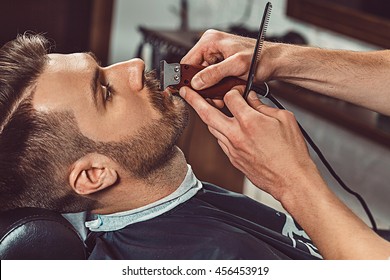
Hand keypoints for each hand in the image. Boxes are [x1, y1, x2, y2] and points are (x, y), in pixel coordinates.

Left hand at [180, 85, 315, 200]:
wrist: (290, 179)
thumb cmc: (291, 151)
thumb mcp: (283, 119)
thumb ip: (263, 106)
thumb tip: (251, 99)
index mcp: (249, 121)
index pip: (230, 97)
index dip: (233, 90)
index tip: (237, 91)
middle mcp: (236, 134)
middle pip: (207, 113)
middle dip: (193, 99)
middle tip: (185, 91)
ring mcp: (232, 148)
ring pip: (211, 128)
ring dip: (206, 116)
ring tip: (202, 107)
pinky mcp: (232, 159)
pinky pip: (220, 140)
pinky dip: (219, 131)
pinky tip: (223, 127)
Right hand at [181, 29, 275, 107]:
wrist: (273, 62)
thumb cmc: (260, 57)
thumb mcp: (237, 65)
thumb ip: (215, 73)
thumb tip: (197, 82)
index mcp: (209, 41)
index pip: (187, 62)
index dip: (188, 79)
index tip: (191, 93)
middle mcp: (210, 48)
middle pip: (194, 72)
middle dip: (202, 87)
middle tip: (211, 97)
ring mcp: (215, 57)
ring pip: (203, 79)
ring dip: (211, 90)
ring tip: (221, 97)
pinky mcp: (221, 66)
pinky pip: (212, 80)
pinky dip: (217, 89)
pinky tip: (225, 92)